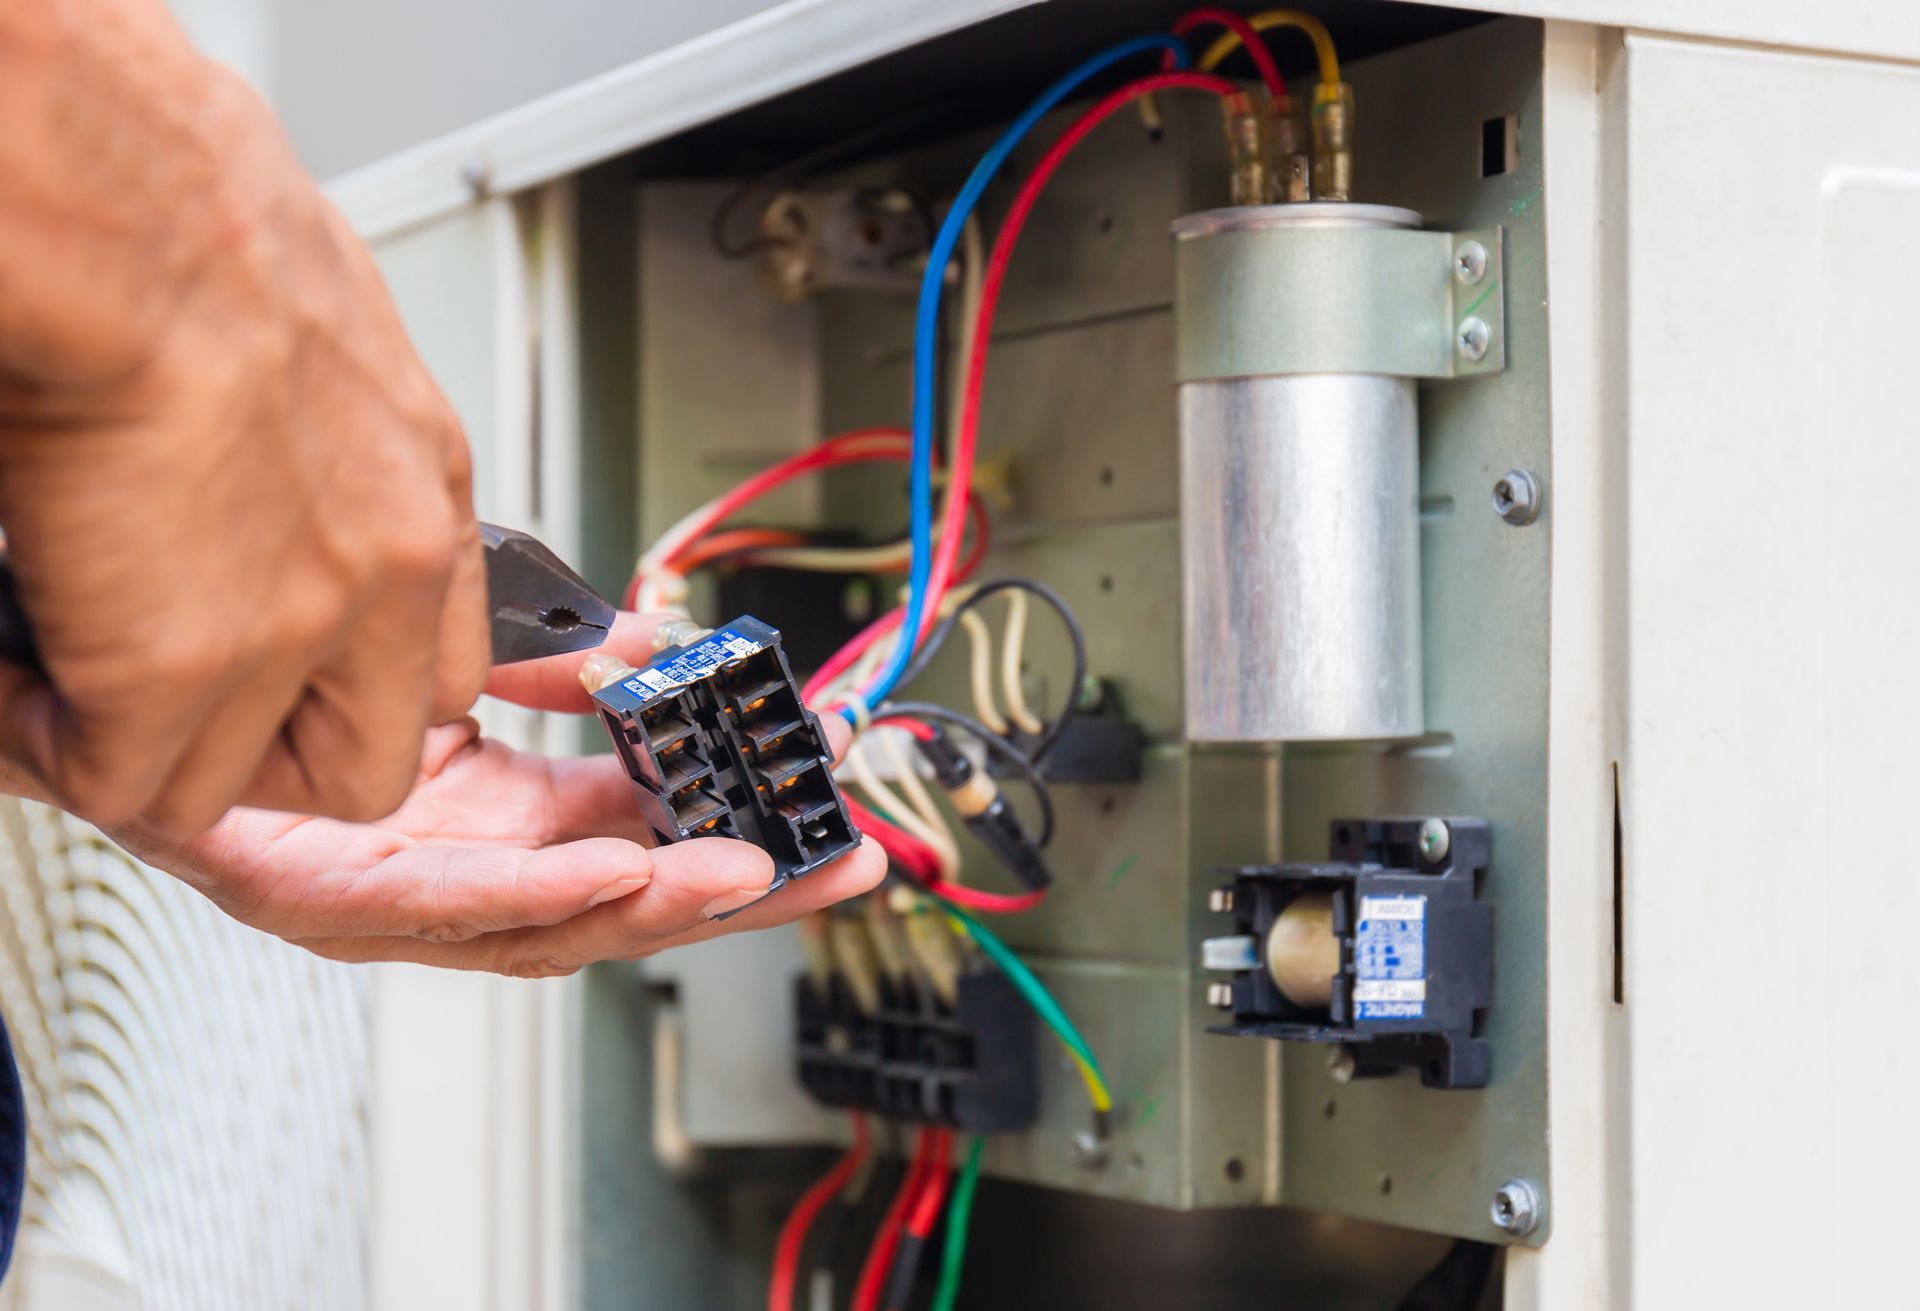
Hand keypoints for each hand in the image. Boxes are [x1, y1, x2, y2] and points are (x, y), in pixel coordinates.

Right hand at [0, 1, 488, 833]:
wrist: (123, 205)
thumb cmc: (188, 211)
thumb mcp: (320, 329)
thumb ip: (321, 425)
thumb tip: (264, 455)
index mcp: (419, 485)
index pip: (443, 665)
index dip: (352, 696)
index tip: (287, 692)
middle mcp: (389, 569)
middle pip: (372, 757)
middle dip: (266, 760)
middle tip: (170, 721)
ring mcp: (300, 629)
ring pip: (234, 782)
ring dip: (139, 752)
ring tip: (64, 689)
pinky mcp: (184, 664)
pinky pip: (119, 776)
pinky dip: (51, 746)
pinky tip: (19, 685)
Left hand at [108, 613, 886, 975]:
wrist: (66, 663)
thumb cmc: (255, 657)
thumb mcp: (440, 637)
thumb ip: (544, 654)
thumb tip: (647, 648)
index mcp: (478, 813)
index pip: (631, 836)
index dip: (731, 830)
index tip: (813, 813)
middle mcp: (437, 864)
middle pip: (609, 899)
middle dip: (733, 888)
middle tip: (828, 863)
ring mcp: (376, 892)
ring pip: (542, 922)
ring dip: (660, 901)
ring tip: (749, 876)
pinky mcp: (308, 894)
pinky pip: (440, 904)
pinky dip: (540, 894)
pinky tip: (620, 871)